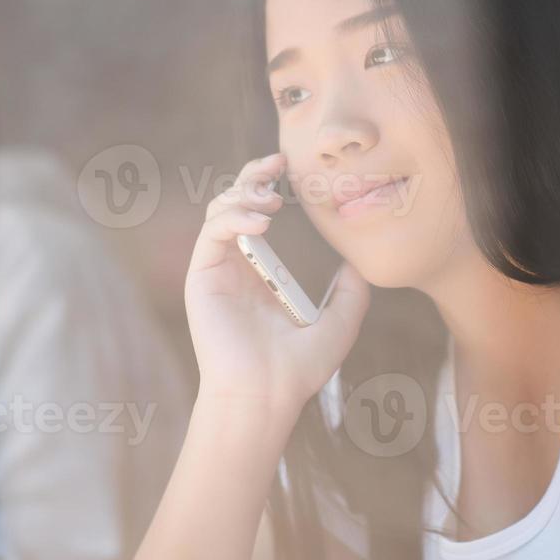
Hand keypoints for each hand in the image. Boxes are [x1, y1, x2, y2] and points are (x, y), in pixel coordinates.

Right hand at [185, 152, 369, 422]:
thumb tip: (358, 264)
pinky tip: (260, 222)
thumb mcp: (339, 324)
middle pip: (233, 203)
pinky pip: (212, 232)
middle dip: (252, 176)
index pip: (257, 214)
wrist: (267, 394)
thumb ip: (352, 293)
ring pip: (218, 211)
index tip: (289, 168)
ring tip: (271, 201)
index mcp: (261, 274)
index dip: (267, 185)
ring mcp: (216, 272)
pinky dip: (233, 217)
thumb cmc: (298, 368)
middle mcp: (235, 268)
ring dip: (243, 194)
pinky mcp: (201, 277)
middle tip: (277, 164)